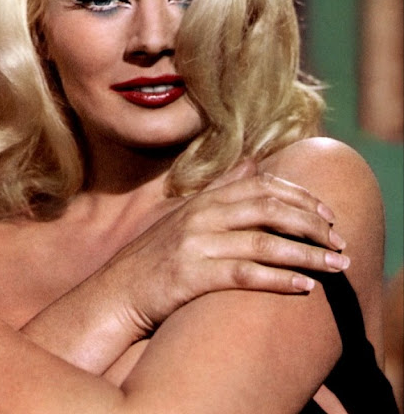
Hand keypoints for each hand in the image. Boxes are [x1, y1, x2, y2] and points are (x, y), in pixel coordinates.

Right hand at [94, 162, 347, 335]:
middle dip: (311, 221)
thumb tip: (252, 164)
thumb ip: (219, 191)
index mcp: (203, 199)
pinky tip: (304, 286)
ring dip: (306, 253)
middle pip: (268, 207)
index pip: (261, 185)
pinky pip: (244, 274)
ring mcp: (196, 244)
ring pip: (263, 241)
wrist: (117, 290)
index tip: (327, 213)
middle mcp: (201, 215)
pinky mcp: (191, 275)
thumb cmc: (156, 257)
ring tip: (336, 265)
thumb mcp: (185, 216)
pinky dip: (278, 279)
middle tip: (338, 239)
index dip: (299, 195)